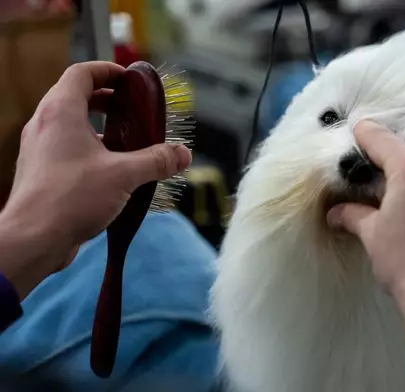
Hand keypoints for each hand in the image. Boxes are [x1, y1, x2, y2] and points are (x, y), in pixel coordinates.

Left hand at [0, 61, 190, 296]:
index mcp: (61, 112)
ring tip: (127, 144)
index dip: (108, 71)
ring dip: (98, 129)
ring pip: (71, 126)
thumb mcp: (124, 175)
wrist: (33, 239)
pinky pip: (67, 150)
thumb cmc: (71, 198)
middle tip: (131, 112)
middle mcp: (45, 125)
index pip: (82, 73)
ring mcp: (40, 150)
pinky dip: (89, 151)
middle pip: (76, 97)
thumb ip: (156, 161)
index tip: (129, 80)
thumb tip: (183, 155)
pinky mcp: (42, 173)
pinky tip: (112, 173)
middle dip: (106, 101)